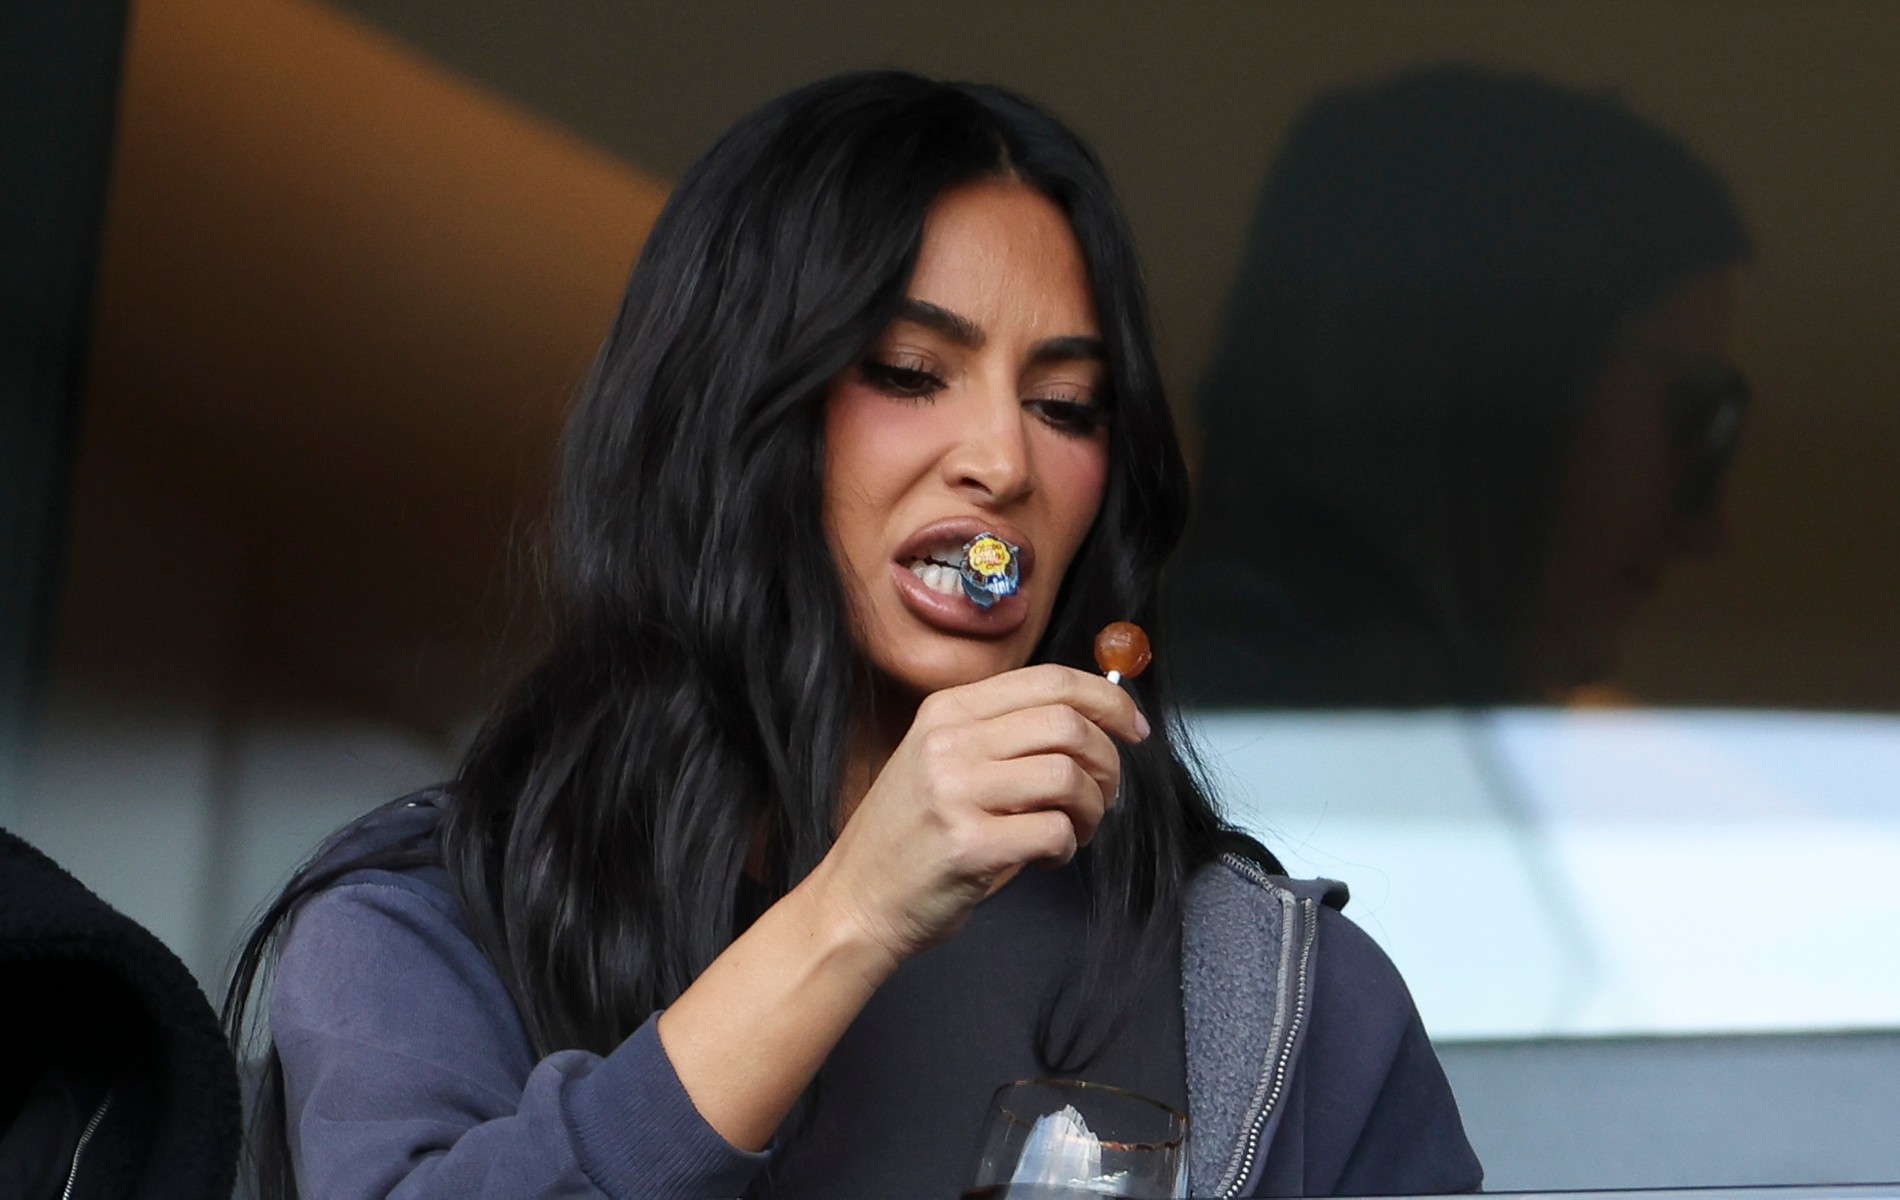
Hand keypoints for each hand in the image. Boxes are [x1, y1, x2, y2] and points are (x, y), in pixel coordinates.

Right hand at [806, 663, 1149, 969]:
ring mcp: (956, 791)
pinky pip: (1054, 831)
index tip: (1132, 729)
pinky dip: (1067, 846)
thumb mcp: (943, 760)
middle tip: (1106, 793)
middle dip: (1107, 760)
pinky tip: (1048, 856)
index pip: (1050, 680)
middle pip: (1068, 723)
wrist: (856, 899)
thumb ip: (1003, 734)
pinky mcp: (968, 844)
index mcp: (947, 711)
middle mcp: (950, 741)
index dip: (1107, 699)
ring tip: (1076, 829)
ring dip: (1092, 807)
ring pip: (1068, 775)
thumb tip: (1093, 720)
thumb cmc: (911, 835)